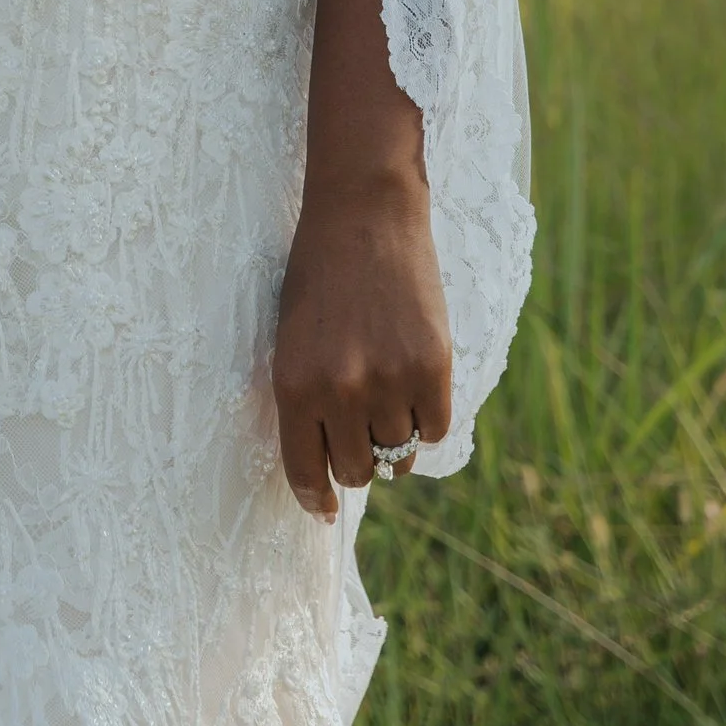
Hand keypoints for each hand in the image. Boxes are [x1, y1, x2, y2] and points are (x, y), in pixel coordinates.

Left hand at [272, 164, 451, 520]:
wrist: (364, 214)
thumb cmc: (318, 275)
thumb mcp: (291, 338)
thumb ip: (307, 398)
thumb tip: (328, 462)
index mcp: (293, 384)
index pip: (305, 470)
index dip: (316, 498)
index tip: (324, 511)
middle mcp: (339, 391)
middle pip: (356, 470)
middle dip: (357, 461)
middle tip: (360, 433)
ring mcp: (389, 381)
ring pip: (398, 455)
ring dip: (393, 441)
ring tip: (387, 400)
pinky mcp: (432, 368)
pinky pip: (434, 429)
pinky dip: (425, 419)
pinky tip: (414, 385)